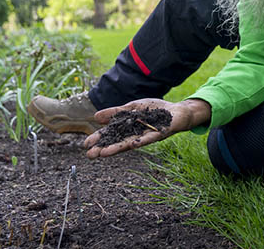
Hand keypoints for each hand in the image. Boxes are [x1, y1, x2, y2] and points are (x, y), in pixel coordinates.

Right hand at [83, 98, 210, 158]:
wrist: (178, 111)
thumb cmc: (156, 110)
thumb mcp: (133, 108)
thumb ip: (117, 112)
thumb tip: (96, 116)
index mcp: (129, 128)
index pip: (111, 135)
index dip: (99, 139)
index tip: (86, 145)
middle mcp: (136, 135)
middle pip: (117, 142)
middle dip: (104, 148)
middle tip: (89, 155)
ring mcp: (147, 136)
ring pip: (130, 144)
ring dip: (117, 149)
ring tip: (104, 153)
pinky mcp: (159, 133)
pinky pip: (149, 138)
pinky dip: (141, 141)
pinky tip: (132, 144)